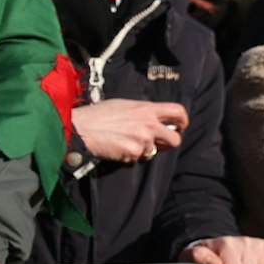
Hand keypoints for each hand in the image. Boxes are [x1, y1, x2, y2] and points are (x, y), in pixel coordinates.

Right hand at [72, 99, 187, 162]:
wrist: (81, 127)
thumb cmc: (97, 115)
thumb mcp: (122, 105)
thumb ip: (142, 112)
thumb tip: (154, 120)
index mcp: (146, 108)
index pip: (178, 111)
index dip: (182, 121)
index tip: (178, 127)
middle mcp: (148, 123)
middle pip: (175, 138)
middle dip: (168, 144)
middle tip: (158, 144)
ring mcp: (143, 138)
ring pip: (154, 151)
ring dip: (143, 150)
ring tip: (125, 143)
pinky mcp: (134, 152)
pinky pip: (138, 158)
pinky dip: (129, 156)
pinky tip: (117, 148)